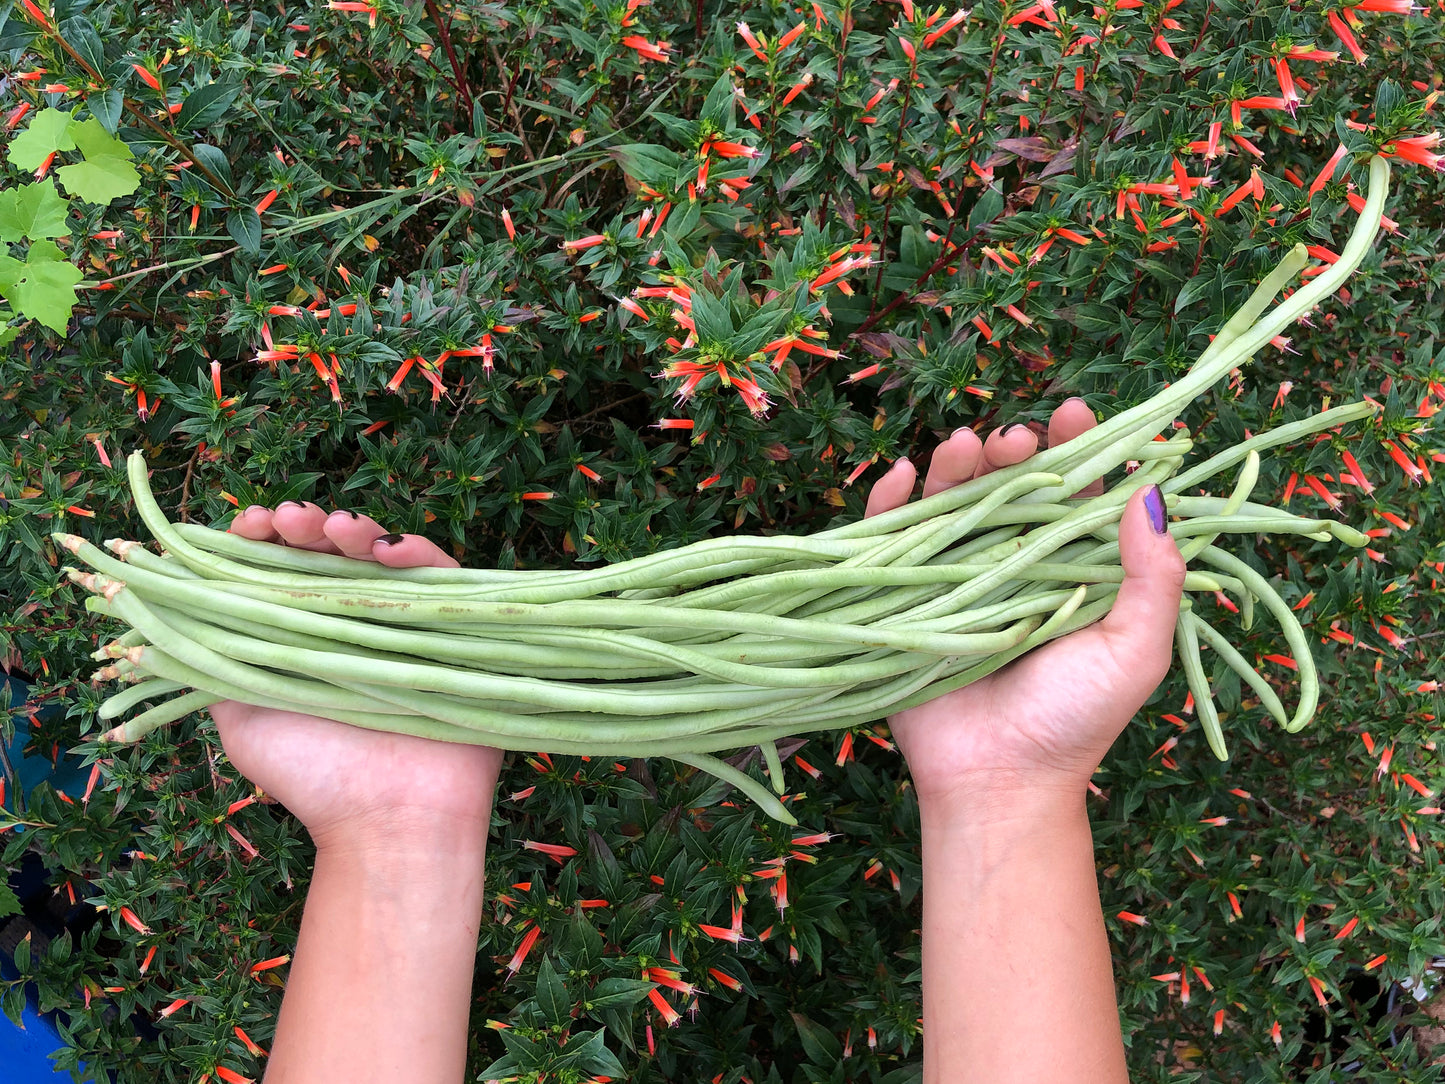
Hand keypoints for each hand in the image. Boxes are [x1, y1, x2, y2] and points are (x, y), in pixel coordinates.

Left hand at [209, 503, 502, 850]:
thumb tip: (183, 604)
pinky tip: (385, 548)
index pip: (281, 570)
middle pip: (329, 553)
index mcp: (304, 637)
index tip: (243, 528)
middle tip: (283, 521)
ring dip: (353, 527)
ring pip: (382, 553)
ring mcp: (404, 623)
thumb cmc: (313, 777)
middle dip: (302, 526)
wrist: (387, 821)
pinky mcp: (455, 626)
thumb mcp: (242, 714)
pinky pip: (440, 574)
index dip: (261, 541)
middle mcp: (353, 624)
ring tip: (330, 525)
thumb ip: (217, 659)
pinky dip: (414, 551)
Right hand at [867, 399, 1186, 813]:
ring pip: (951, 501)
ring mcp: (954, 579)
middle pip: (1008, 486)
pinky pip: (889, 539)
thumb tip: (1151, 494)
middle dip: (1013, 450)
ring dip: (956, 465)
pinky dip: (889, 502)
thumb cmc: (1074, 722)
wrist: (998, 781)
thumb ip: (1153, 579)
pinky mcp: (903, 598)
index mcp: (1071, 570)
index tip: (1078, 413)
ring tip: (967, 445)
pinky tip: (901, 473)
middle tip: (1019, 438)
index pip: (1074, 493)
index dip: (1076, 448)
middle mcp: (1012, 566)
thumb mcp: (1133, 651)